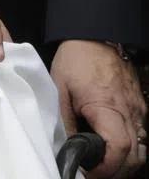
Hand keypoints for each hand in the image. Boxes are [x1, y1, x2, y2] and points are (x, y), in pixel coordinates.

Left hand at [53, 40, 146, 177]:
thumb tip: (63, 146)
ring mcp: (138, 109)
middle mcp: (130, 112)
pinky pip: (142, 135)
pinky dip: (130, 148)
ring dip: (125, 162)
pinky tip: (111, 146)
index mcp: (108, 107)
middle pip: (135, 156)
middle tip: (93, 171)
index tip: (89, 171)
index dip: (106, 167)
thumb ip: (62, 120)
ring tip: (101, 163)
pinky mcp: (139, 106)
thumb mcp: (59, 88)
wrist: (96, 35)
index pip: (118, 148)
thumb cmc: (77, 59)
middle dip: (115, 170)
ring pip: (142, 149)